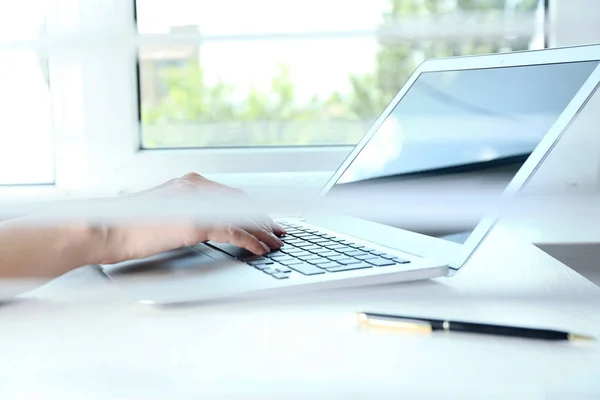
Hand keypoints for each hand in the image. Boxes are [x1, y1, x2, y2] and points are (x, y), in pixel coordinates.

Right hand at [96, 173, 285, 264]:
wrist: (106, 231)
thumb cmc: (129, 226)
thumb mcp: (163, 212)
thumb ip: (188, 211)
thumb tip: (210, 225)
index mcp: (189, 182)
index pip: (232, 194)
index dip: (253, 208)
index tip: (266, 220)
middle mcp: (196, 187)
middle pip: (243, 203)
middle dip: (264, 219)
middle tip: (279, 232)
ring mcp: (197, 203)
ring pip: (243, 217)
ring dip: (263, 232)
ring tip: (276, 244)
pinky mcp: (196, 222)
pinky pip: (234, 232)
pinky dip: (252, 242)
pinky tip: (260, 250)